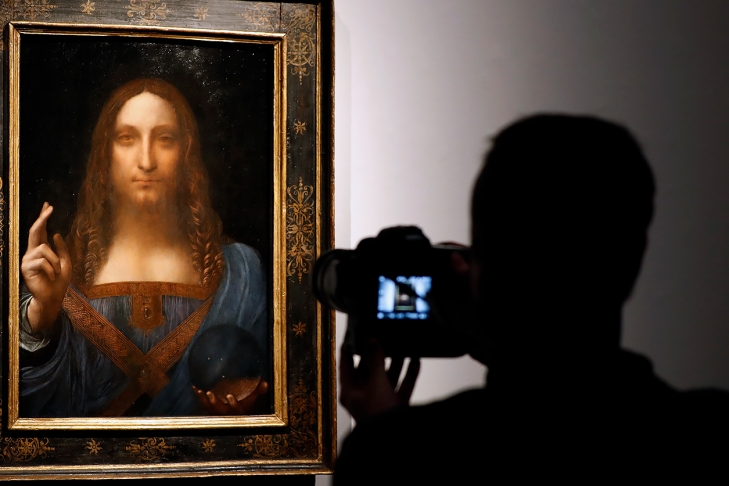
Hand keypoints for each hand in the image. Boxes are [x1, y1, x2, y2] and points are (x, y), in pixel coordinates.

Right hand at [21, 203, 71, 333]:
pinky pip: (43, 261)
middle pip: (34, 231)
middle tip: (50, 208)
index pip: (41, 231)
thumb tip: (56, 234)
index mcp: (42, 250)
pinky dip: (52, 269)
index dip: (43, 218)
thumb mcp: (65, 263)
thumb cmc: (59, 282)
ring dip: (55, 261)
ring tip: (56, 272)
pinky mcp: (26, 268)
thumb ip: (61, 249)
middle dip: (42, 218)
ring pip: (44, 248)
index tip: (48, 205)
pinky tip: (51, 277)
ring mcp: (28, 260)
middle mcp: (32, 252)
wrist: (52, 298)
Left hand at [193, 380, 268, 414]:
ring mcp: (218, 412)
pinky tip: (195, 387)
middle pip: (220, 411)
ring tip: (200, 390)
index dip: (233, 404)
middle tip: (209, 393)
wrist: (238, 410)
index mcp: (239, 411)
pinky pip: (203, 404)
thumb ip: (259, 390)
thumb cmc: (248, 401)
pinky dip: (199, 397)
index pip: (237, 409)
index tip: (230, 395)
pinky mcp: (211, 409)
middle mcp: (227, 414)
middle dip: (215, 402)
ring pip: (210, 408)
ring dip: (204, 400)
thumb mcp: (254, 397)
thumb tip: (265, 383)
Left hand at [339, 340, 419, 422]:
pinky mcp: (395, 407)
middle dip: (377, 354)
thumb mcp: (376, 382)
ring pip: (386, 377)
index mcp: (350, 392)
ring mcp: (380, 402)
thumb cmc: (379, 413)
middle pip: (368, 369)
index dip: (349, 348)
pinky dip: (407, 375)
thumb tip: (371, 341)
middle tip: (383, 335)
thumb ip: (375, 360)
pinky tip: (415, 360)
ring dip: (394, 362)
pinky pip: (401, 387)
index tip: (353, 332)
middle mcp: (363, 396)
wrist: (396, 442)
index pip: (346, 365)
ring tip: (402, 345)